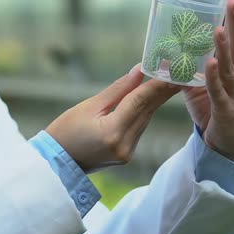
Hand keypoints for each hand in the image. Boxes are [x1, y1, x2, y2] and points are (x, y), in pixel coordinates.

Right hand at [46, 65, 178, 172]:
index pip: (140, 101)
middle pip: (147, 111)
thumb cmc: (65, 131)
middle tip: (178, 71)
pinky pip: (139, 128)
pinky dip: (144, 113)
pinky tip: (151, 99)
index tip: (172, 71)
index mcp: (113, 131)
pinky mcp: (126, 155)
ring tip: (168, 80)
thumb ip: (118, 90)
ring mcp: (127, 153)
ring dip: (155, 100)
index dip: (157, 84)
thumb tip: (139, 71)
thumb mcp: (88, 106)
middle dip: (162, 90)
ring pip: (145, 119)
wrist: (56, 163)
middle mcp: (124, 144)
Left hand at [183, 0, 233, 163]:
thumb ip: (188, 69)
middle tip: (231, 0)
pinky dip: (213, 76)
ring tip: (216, 28)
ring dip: (223, 47)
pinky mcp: (228, 111)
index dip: (233, 16)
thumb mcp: (200, 86)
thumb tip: (167, 55)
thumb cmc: (215, 110)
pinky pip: (218, 91)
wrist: (226, 145)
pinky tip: (209, 63)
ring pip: (230, 67)